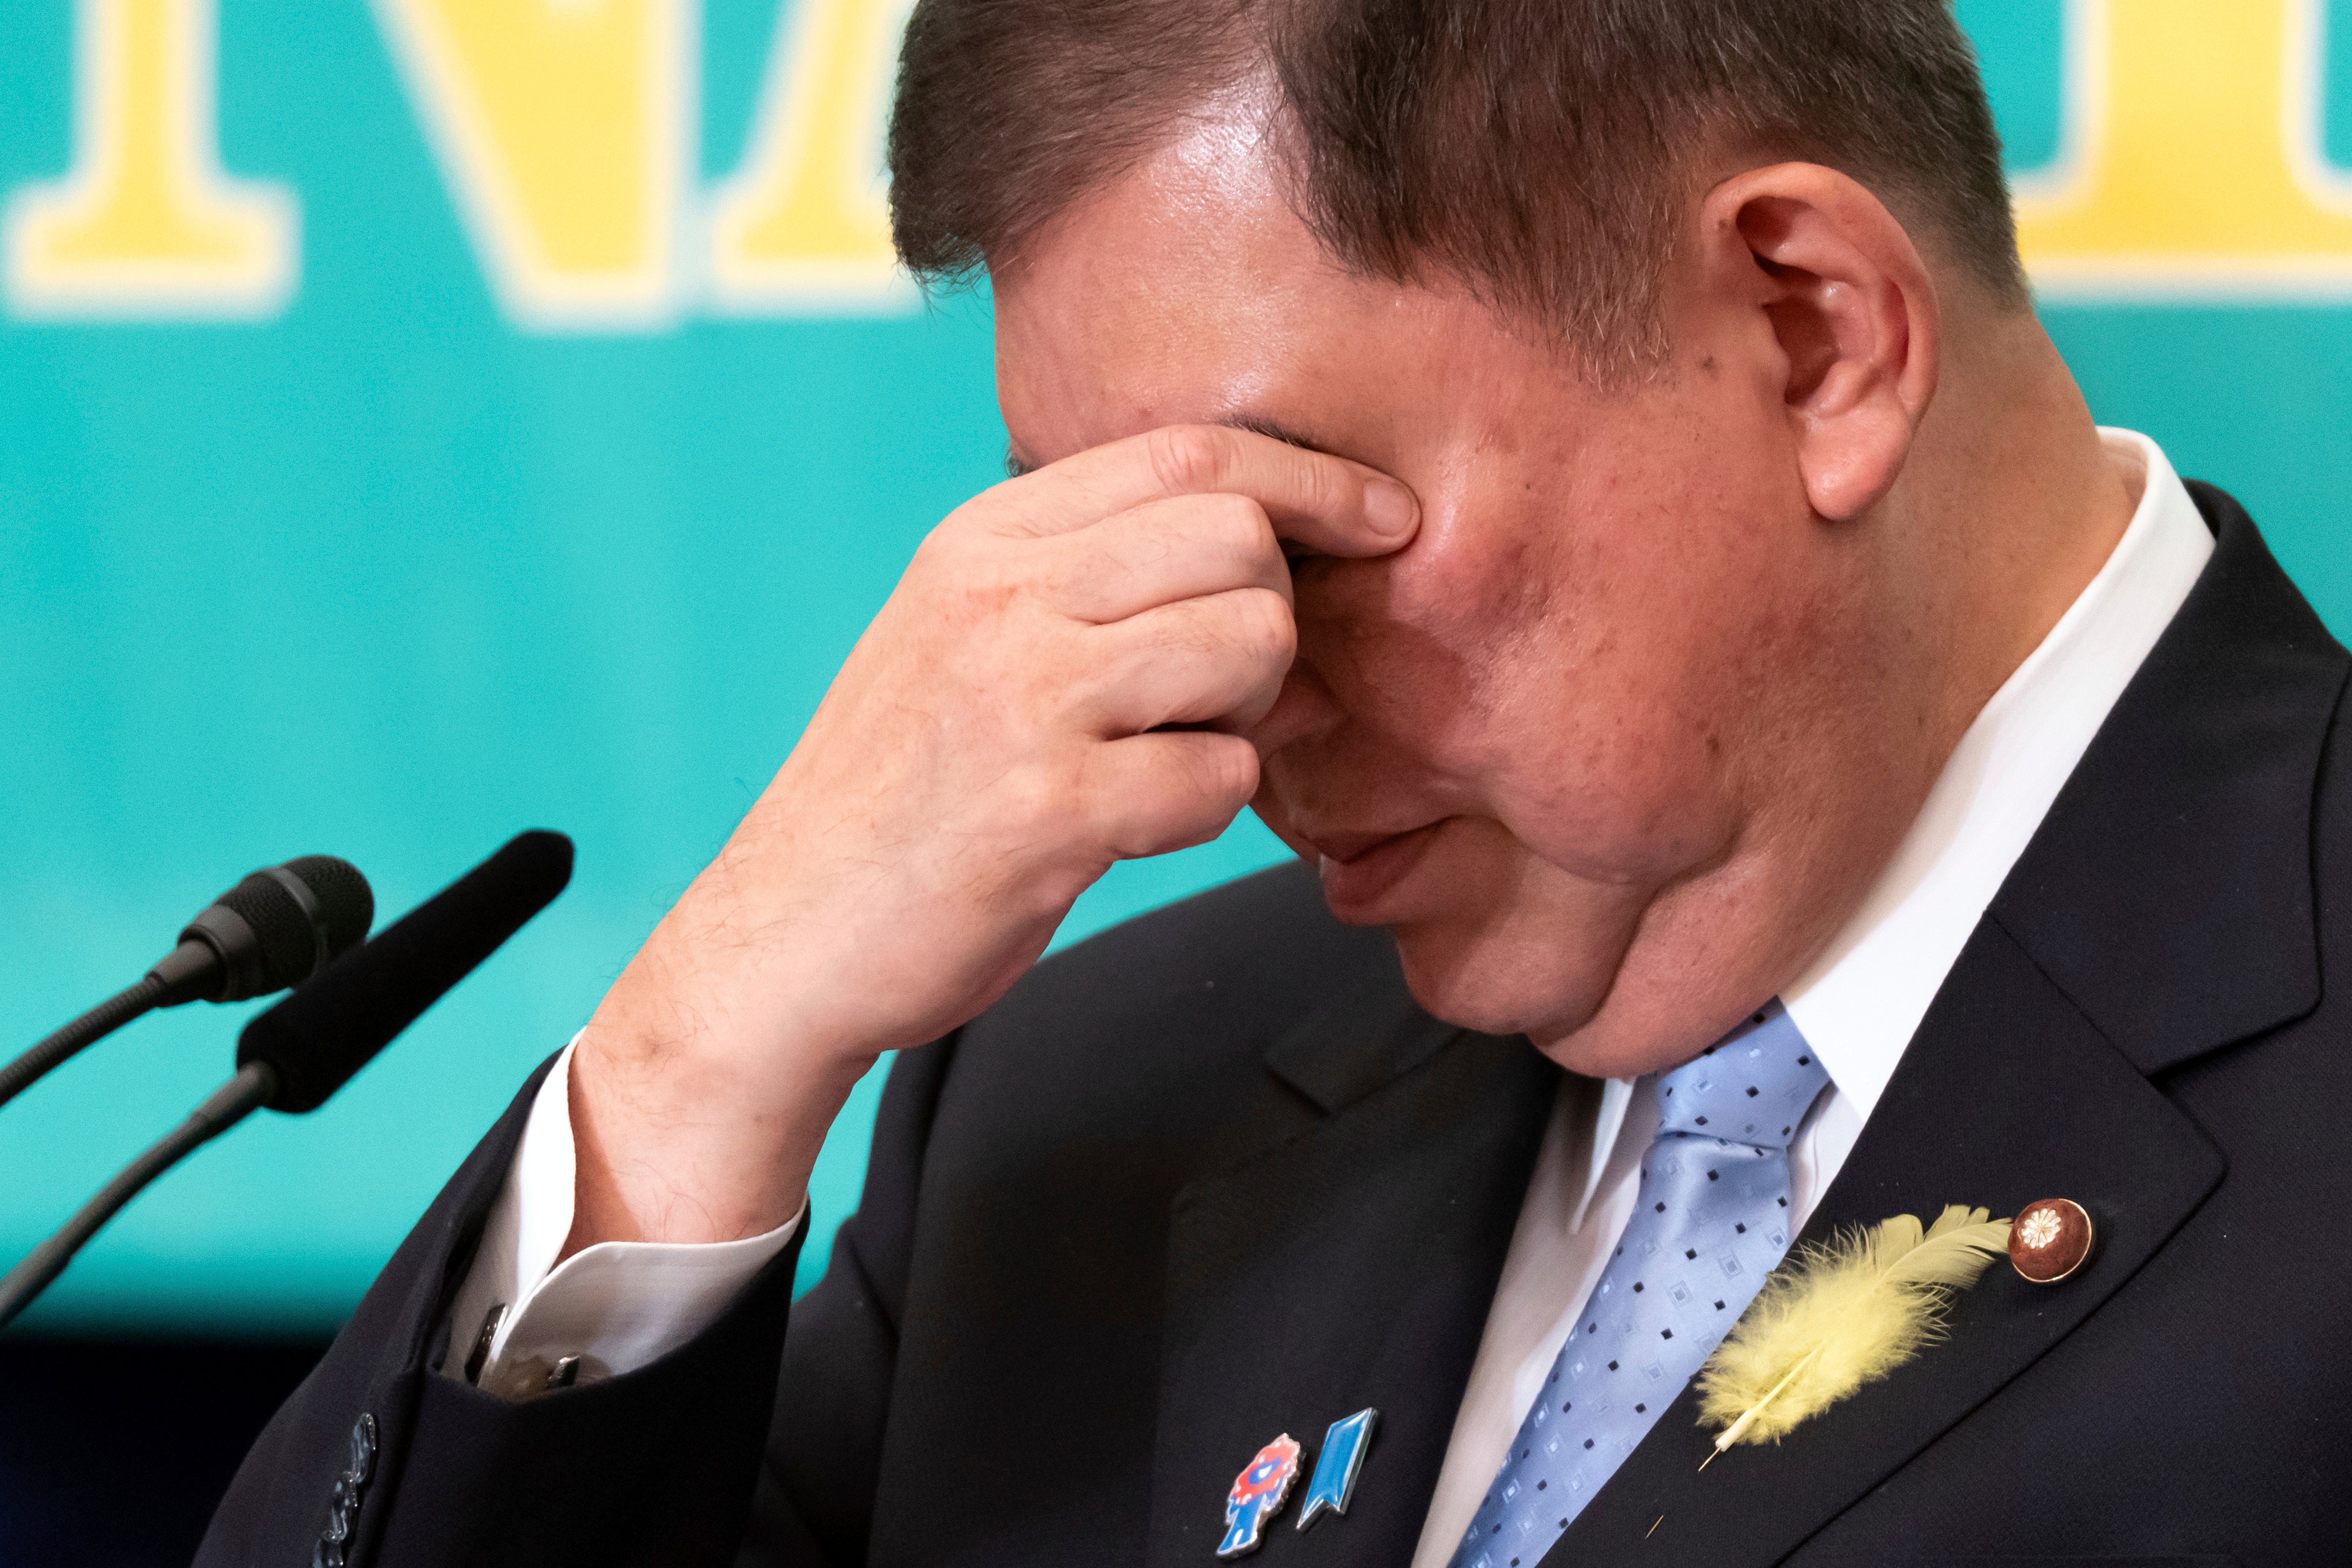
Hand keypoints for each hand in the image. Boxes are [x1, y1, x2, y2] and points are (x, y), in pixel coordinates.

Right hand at [565, 426, 1417, 1248]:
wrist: (786, 938)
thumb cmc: (900, 796)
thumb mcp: (962, 642)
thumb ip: (1086, 583)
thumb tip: (1268, 564)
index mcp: (982, 543)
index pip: (1189, 452)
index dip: (1312, 479)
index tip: (1384, 519)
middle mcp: (999, 598)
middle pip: (1239, 538)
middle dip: (1269, 620)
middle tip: (1217, 698)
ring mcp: (1020, 699)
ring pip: (1249, 643)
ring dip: (1242, 718)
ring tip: (1160, 760)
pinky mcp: (1045, 810)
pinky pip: (1218, 779)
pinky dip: (1202, 812)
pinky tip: (1127, 828)